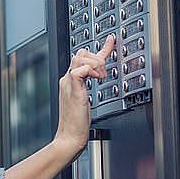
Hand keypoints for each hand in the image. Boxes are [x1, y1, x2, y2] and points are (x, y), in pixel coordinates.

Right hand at [54, 34, 115, 156]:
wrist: (69, 138)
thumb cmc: (77, 124)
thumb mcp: (84, 101)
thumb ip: (87, 88)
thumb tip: (96, 80)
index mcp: (70, 81)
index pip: (84, 58)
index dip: (101, 48)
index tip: (112, 40)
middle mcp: (67, 79)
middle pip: (81, 52)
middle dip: (97, 57)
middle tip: (104, 74)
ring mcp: (68, 84)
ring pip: (79, 57)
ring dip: (95, 63)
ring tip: (101, 77)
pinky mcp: (73, 90)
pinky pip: (78, 70)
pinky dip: (89, 70)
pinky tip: (96, 78)